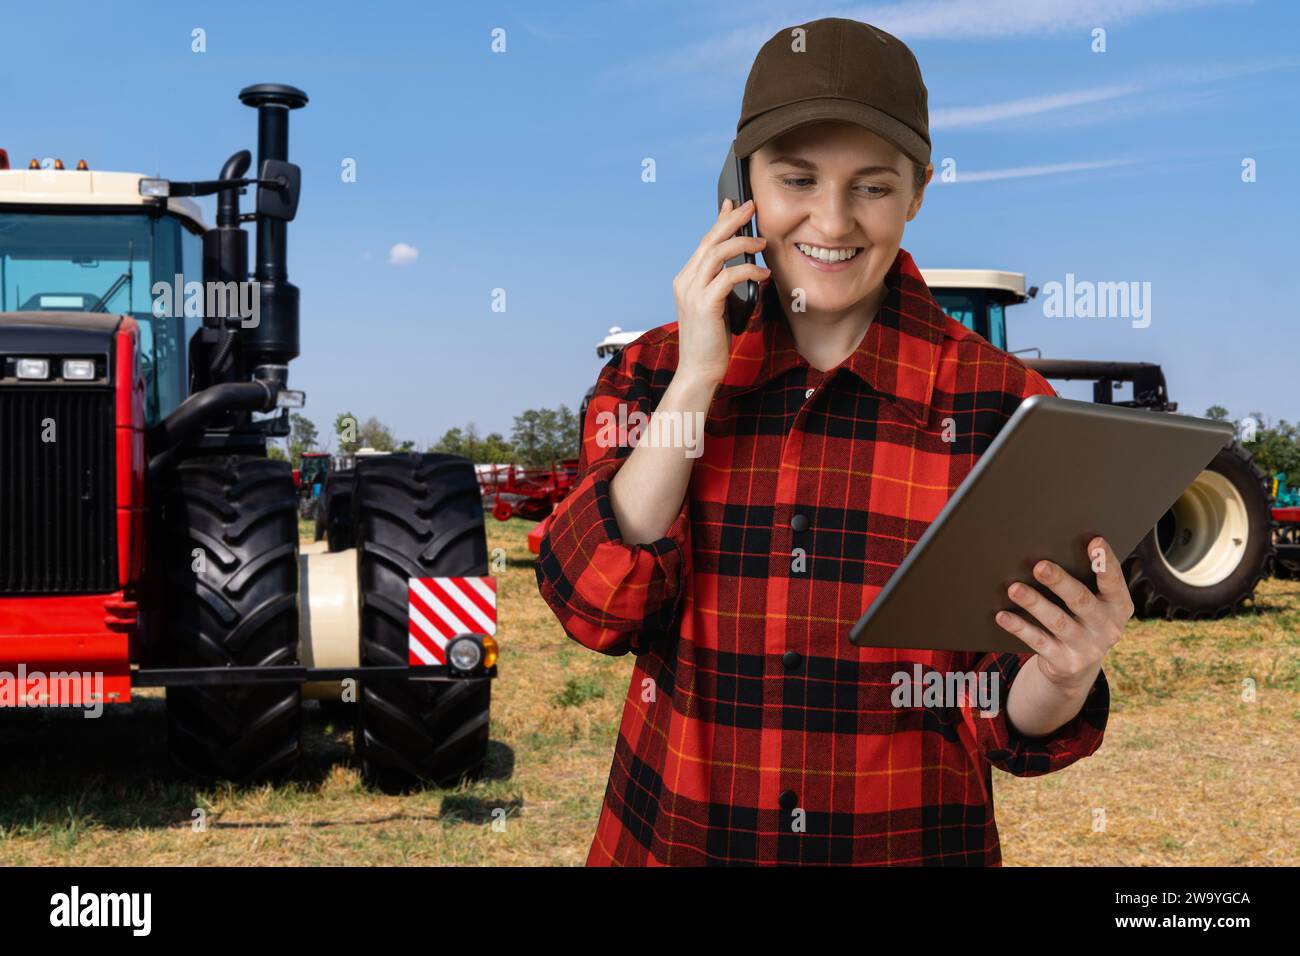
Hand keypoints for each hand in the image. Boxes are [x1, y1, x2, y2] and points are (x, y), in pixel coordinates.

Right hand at [671, 198, 769, 385]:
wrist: (698, 372)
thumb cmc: (710, 343)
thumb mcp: (715, 308)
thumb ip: (721, 287)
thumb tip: (741, 269)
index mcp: (685, 280)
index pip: (705, 242)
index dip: (720, 220)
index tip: (734, 204)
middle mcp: (685, 281)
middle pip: (710, 240)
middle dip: (732, 220)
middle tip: (752, 207)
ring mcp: (692, 292)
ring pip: (717, 252)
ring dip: (743, 243)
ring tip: (763, 243)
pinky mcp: (704, 304)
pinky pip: (728, 276)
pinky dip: (748, 271)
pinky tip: (763, 274)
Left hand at [993, 536, 1133, 691]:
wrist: (1077, 668)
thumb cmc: (1081, 619)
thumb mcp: (1094, 604)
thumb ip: (1084, 581)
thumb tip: (1049, 549)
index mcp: (1119, 607)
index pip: (1114, 582)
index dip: (1105, 562)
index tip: (1095, 541)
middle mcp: (1107, 628)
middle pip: (1081, 601)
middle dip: (1060, 582)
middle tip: (1040, 565)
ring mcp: (1086, 648)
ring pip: (1057, 622)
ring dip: (1034, 604)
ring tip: (1014, 588)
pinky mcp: (1064, 662)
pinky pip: (1038, 642)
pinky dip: (1019, 628)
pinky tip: (1002, 615)